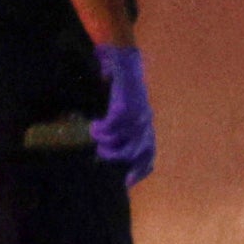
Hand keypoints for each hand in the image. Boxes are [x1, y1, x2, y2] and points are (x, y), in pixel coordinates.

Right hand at [91, 43, 160, 184]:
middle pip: (135, 154)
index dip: (138, 172)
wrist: (125, 60)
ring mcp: (138, 115)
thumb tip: (102, 154)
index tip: (125, 183)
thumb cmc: (121, 90)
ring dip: (106, 145)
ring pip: (122, 143)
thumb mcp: (123, 114)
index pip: (148, 157)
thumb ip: (119, 134)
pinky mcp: (126, 106)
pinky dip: (101, 130)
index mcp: (147, 128)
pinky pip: (112, 127)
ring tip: (96, 138)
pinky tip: (94, 125)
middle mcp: (145, 124)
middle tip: (100, 154)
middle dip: (115, 158)